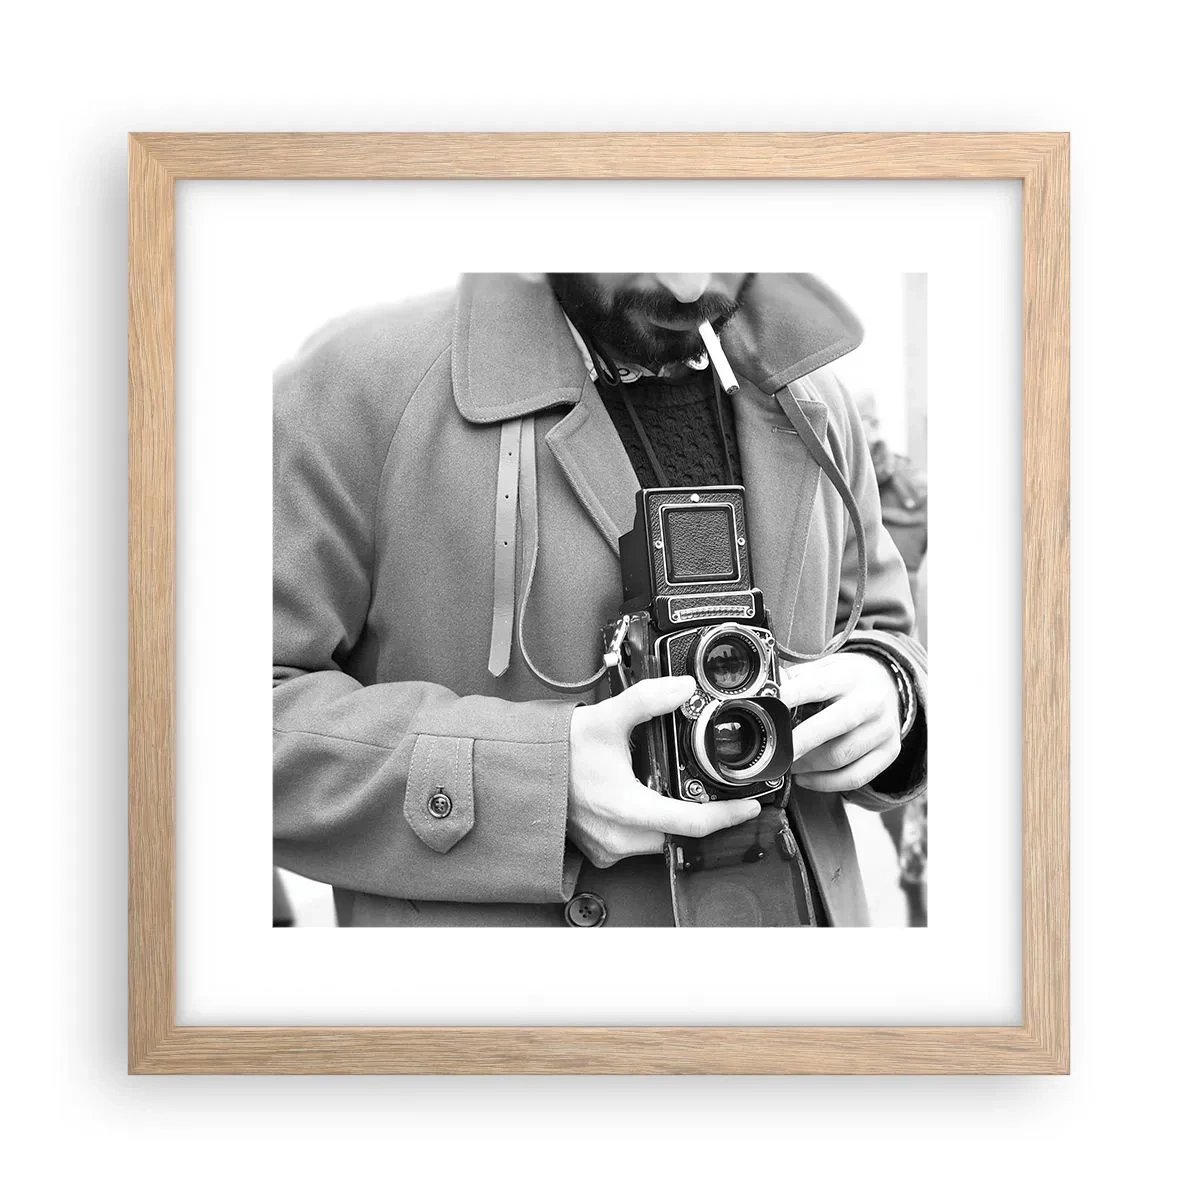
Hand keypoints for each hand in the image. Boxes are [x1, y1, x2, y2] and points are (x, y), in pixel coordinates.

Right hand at [568, 675, 761, 868]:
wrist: (520, 769)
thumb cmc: (556, 752)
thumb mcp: (605, 719)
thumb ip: (646, 700)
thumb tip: (682, 689)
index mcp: (625, 808)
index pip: (690, 823)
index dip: (725, 816)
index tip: (747, 807)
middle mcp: (618, 836)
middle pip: (678, 835)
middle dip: (700, 818)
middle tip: (718, 796)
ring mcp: (608, 847)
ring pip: (659, 842)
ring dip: (673, 822)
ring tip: (681, 794)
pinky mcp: (599, 849)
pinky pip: (637, 844)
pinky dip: (650, 826)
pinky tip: (649, 802)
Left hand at [782, 652, 901, 791]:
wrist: (890, 685)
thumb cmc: (848, 679)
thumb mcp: (826, 667)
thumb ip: (798, 678)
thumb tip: (767, 689)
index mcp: (851, 676)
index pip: (819, 685)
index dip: (793, 695)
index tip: (771, 705)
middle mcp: (872, 702)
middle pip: (833, 726)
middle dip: (799, 742)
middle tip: (775, 751)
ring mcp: (884, 729)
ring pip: (841, 757)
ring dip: (808, 765)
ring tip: (788, 763)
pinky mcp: (890, 751)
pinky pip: (855, 777)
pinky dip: (825, 783)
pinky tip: (806, 778)